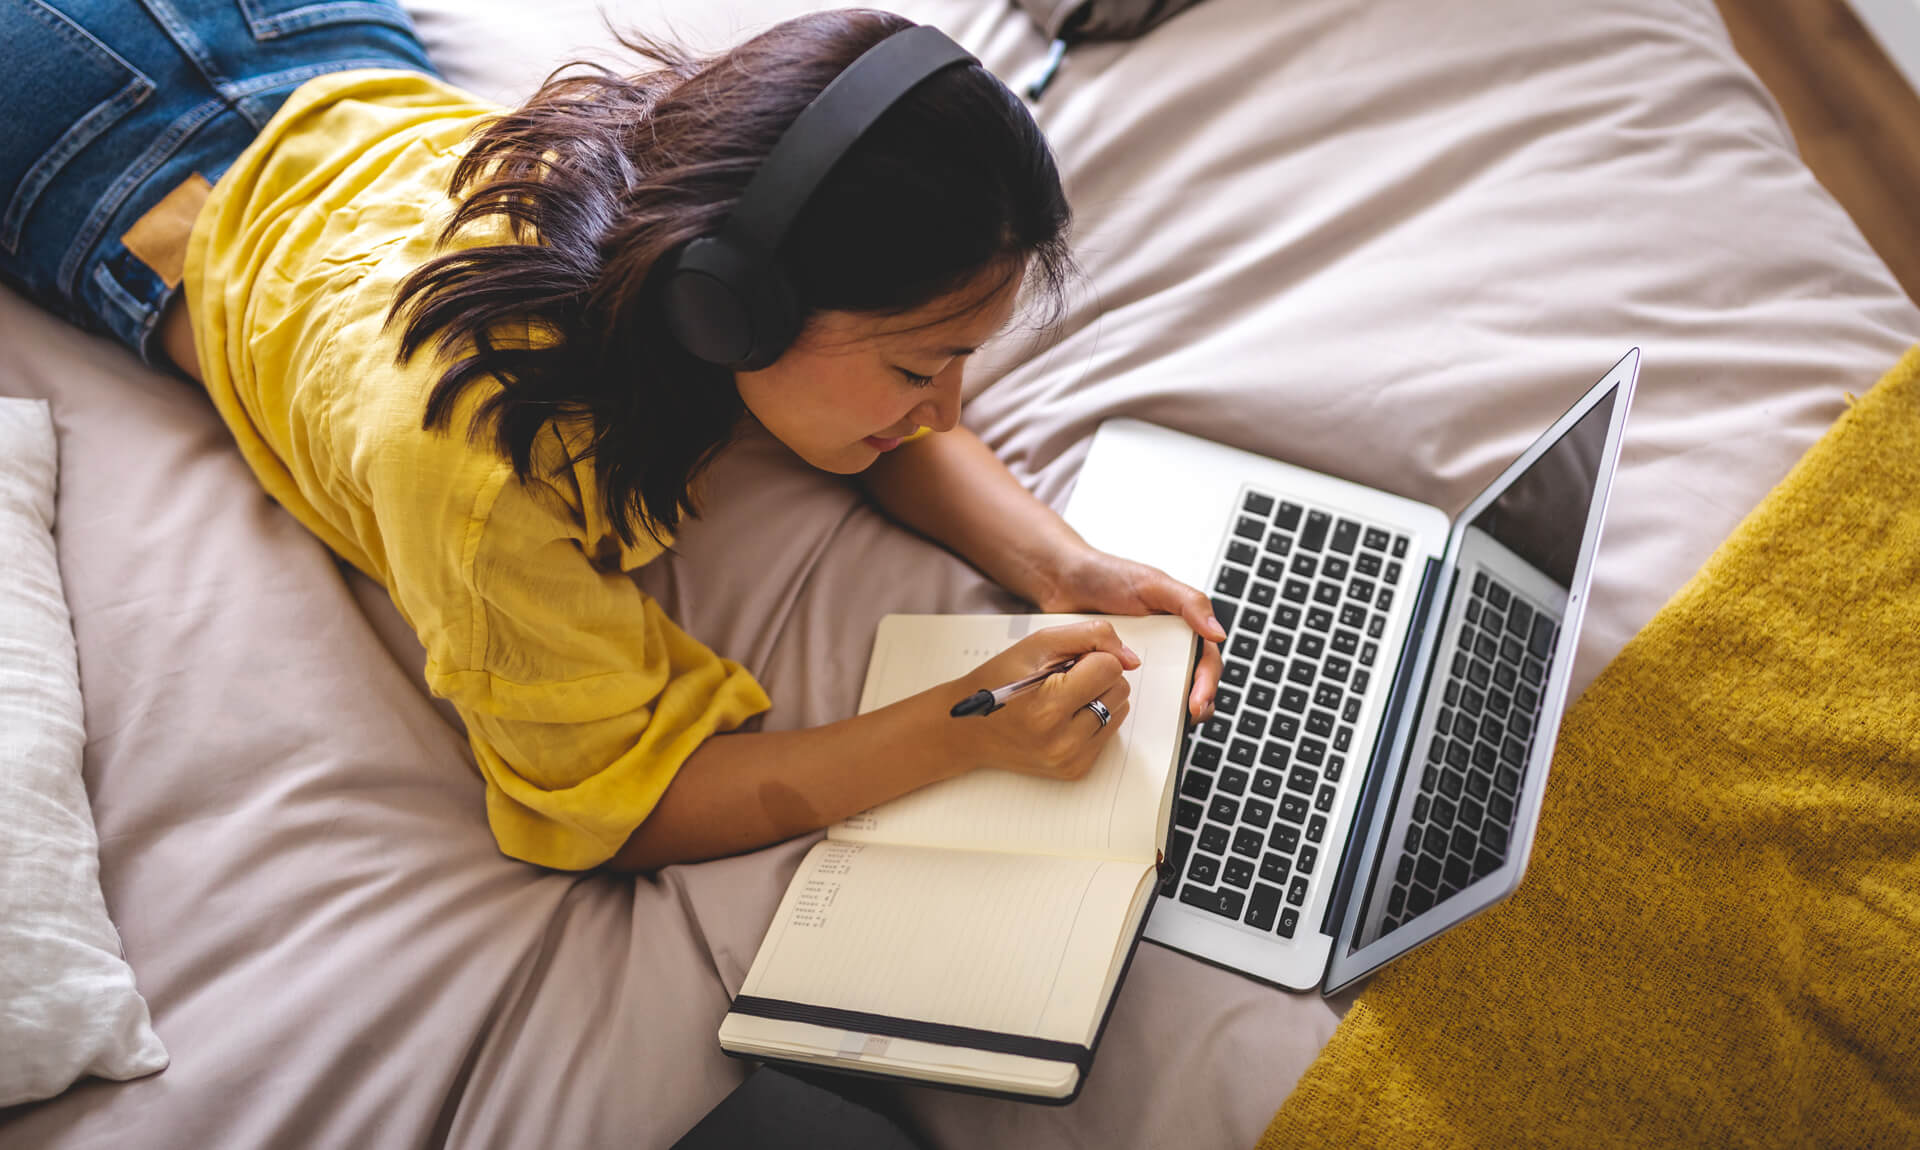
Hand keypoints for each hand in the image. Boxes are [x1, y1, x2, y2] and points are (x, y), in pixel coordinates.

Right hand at [948, 621, 1137, 780]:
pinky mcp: (1075, 770)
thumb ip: (1090, 637)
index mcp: (1049, 706)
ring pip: (1120, 710)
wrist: (968, 728)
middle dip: (1096, 676)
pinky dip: (1092, 719)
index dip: (1088, 657)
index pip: (1109, 667)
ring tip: (1061, 698)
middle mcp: (1062, 740)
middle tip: (1059, 681)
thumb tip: (1131, 658)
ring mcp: (1070, 759)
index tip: (1063, 663)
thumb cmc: (998, 682)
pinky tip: (1063, 717)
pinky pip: (1109, 732)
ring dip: (1097, 697)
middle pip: (1119, 688)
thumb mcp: (1038, 644)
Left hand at [1027, 545, 1224, 722]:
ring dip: (1167, 713)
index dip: (1207, 684)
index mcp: (1179, 629)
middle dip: (1196, 705)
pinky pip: (1125, 697)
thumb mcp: (1152, 583)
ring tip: (1165, 727)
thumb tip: (1218, 634)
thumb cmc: (1107, 574)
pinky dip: (1130, 709)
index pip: (1206, 662)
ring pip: (1161, 696)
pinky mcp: (1111, 675)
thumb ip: (1189, 603)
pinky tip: (1126, 717)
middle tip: (1187, 718)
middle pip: (1190, 684)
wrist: (1060, 581)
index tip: (1198, 702)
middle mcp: (1163, 650)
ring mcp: (1138, 665)